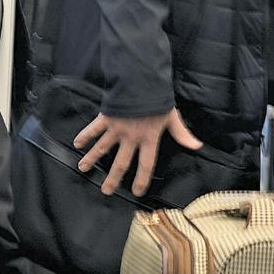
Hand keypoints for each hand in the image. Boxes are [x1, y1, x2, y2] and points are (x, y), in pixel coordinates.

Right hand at [74, 109, 203, 195]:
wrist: (142, 81)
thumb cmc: (159, 99)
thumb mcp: (173, 116)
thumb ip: (182, 134)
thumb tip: (197, 146)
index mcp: (149, 138)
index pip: (146, 164)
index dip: (142, 180)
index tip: (136, 192)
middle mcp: (131, 137)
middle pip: (121, 163)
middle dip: (113, 178)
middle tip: (106, 191)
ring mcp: (117, 128)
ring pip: (102, 148)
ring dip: (91, 158)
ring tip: (82, 168)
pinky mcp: (106, 118)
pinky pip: (93, 129)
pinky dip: (84, 135)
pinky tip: (76, 143)